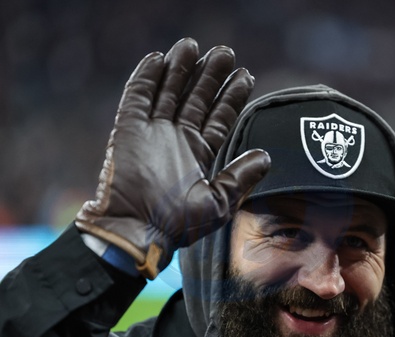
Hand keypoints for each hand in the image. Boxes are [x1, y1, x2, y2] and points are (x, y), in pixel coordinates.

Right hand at [75, 38, 270, 278]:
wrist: (135, 232)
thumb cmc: (176, 225)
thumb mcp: (218, 203)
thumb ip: (240, 178)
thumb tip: (266, 157)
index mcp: (198, 155)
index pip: (218, 118)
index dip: (231, 97)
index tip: (245, 75)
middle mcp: (177, 140)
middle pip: (196, 99)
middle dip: (210, 76)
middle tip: (224, 53)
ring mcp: (152, 133)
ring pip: (168, 92)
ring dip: (180, 69)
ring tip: (193, 46)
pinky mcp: (128, 130)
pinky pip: (137, 97)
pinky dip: (146, 78)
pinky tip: (159, 58)